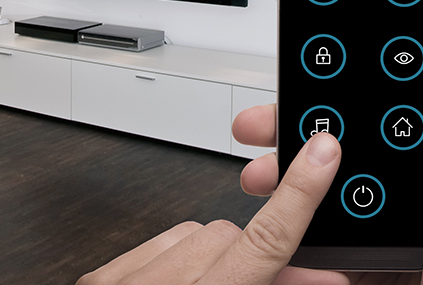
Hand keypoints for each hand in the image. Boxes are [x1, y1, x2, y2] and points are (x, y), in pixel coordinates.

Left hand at [77, 131, 346, 284]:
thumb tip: (315, 281)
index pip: (264, 242)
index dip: (299, 194)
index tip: (322, 151)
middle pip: (232, 239)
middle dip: (261, 260)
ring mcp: (121, 280)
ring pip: (195, 236)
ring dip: (221, 259)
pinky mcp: (99, 277)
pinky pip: (156, 245)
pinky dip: (179, 260)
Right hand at [234, 57, 422, 284]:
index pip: (376, 117)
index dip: (337, 96)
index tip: (302, 82)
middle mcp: (395, 196)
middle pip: (331, 150)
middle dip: (288, 134)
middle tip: (257, 130)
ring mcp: (368, 229)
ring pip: (311, 191)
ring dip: (278, 180)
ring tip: (258, 179)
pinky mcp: (347, 260)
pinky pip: (306, 237)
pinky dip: (284, 227)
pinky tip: (271, 219)